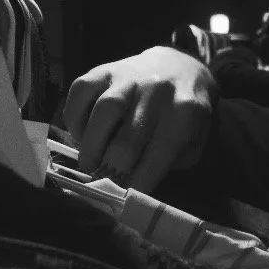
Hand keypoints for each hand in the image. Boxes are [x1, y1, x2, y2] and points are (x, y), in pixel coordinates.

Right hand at [64, 47, 218, 194]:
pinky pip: (81, 91)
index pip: (157, 157)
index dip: (138, 184)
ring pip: (103, 112)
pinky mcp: (105, 68)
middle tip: (105, 184)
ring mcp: (129, 76)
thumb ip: (170, 164)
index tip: (125, 201)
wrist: (178, 67)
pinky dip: (75, 118)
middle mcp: (157, 91)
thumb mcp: (193, 141)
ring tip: (89, 164)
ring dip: (91, 146)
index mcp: (184, 113)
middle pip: (128, 139)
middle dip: (113, 170)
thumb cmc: (183, 115)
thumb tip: (136, 188)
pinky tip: (81, 134)